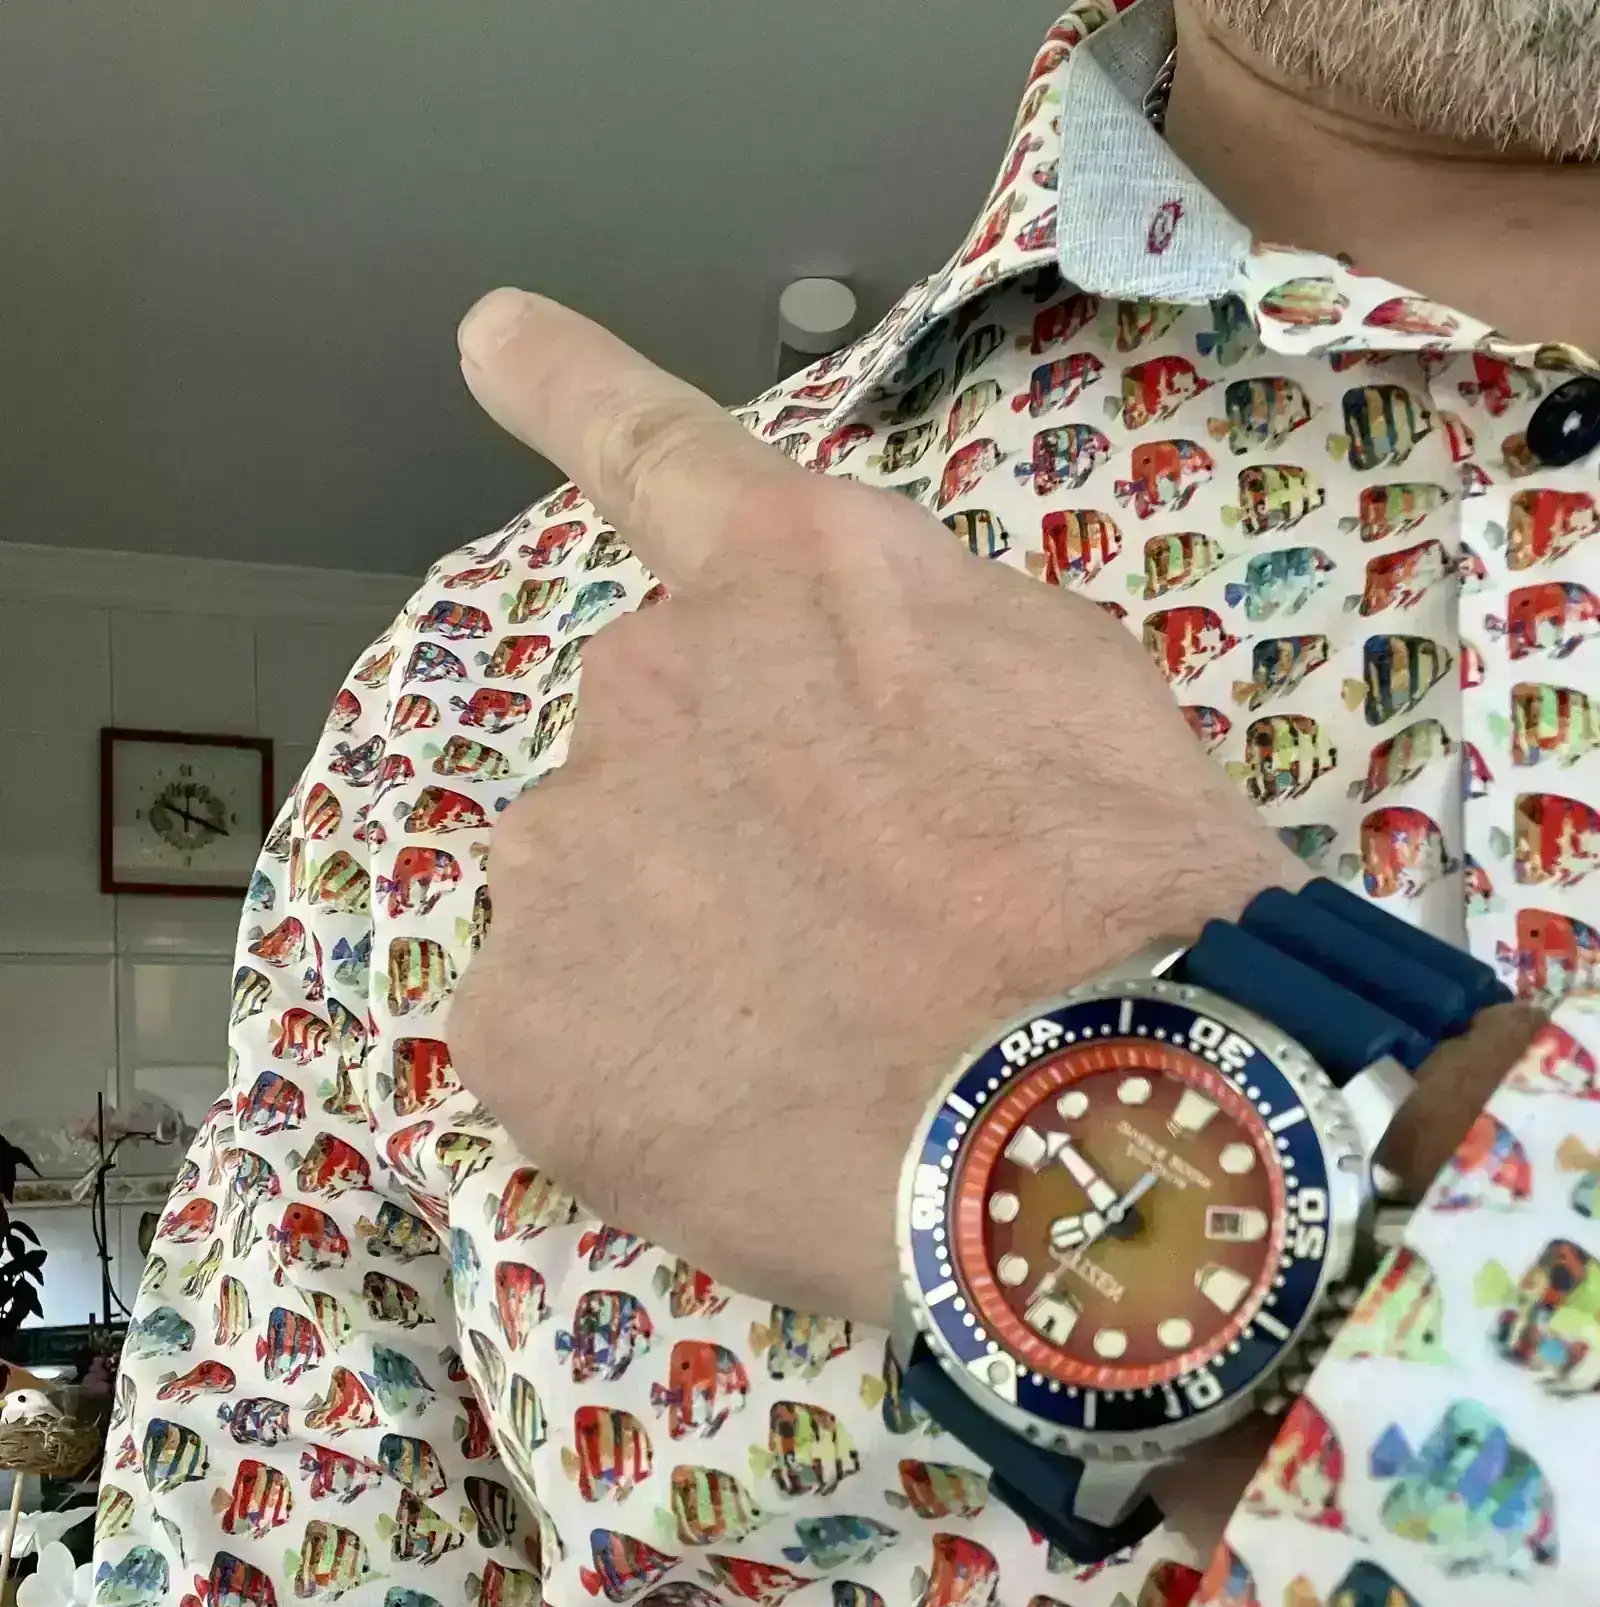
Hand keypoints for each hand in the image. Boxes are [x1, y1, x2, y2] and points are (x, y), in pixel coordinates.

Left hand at [447, 287, 1301, 1321]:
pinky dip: (627, 1075)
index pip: (656, 452)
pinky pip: (557, 1036)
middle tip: (858, 943)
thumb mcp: (1073, 694)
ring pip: (596, 896)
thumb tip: (858, 699)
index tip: (488, 334)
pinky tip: (735, 1120)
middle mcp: (642, 682)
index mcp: (788, 580)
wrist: (1083, 1105)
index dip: (568, 386)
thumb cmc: (1123, 900)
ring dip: (672, 954)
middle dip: (726, 823)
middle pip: (651, 743)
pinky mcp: (516, 1018)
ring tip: (813, 1053)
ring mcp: (561, 850)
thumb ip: (921, 649)